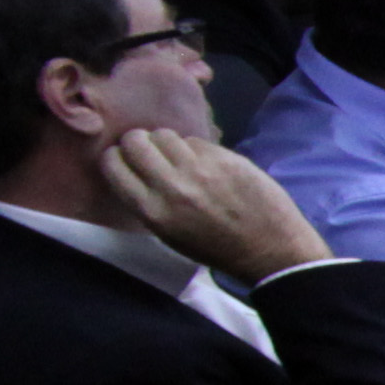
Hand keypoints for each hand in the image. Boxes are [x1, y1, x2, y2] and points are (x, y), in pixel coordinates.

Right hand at [102, 130, 326, 283]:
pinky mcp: (226, 158)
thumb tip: (132, 168)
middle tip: (149, 150)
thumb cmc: (216, 248)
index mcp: (152, 210)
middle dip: (138, 141)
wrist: (271, 250)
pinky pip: (197, 141)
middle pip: (136, 141)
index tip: (124, 159)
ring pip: (165, 134)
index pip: (113, 165)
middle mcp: (171, 185)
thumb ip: (146, 200)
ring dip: (167, 142)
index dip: (115, 157)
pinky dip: (196, 148)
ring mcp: (200, 168)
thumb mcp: (169, 234)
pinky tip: (207, 163)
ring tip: (178, 156)